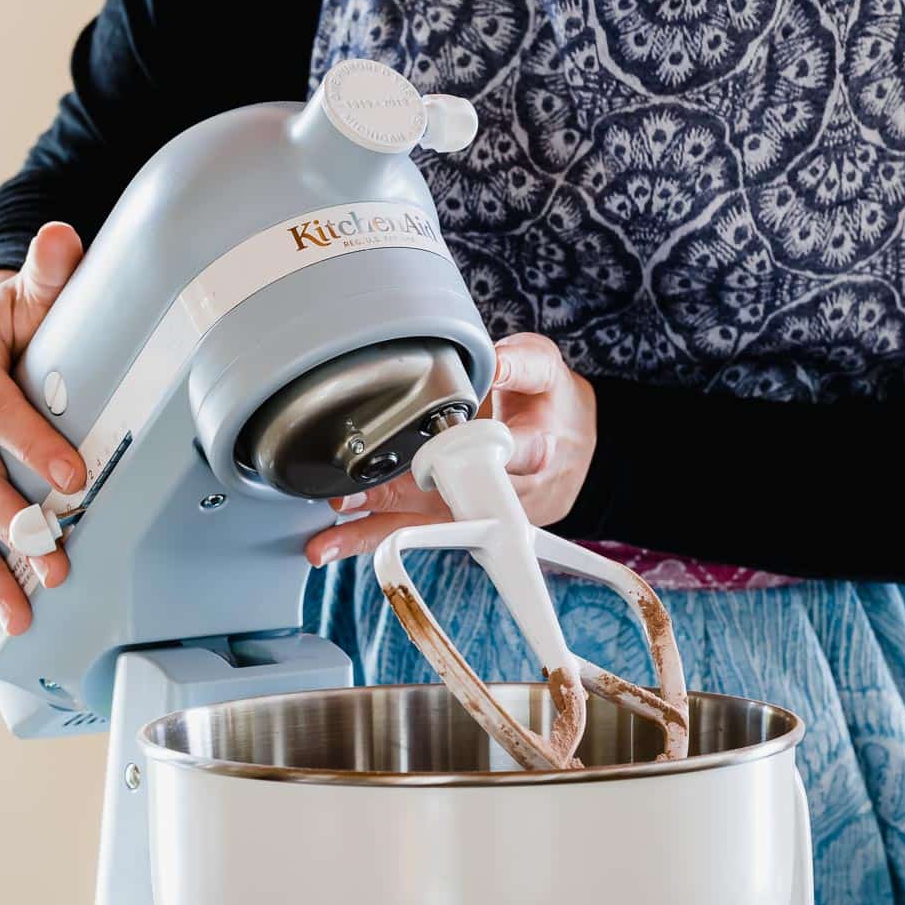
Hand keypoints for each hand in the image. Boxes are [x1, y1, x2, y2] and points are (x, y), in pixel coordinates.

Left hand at [305, 332, 596, 565]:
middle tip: (346, 498)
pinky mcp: (469, 527)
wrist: (579, 453)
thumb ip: (521, 362)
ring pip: (428, 529)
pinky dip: (378, 539)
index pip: (497, 455)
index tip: (420, 456)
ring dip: (374, 535)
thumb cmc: (555, 407)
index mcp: (537, 450)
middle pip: (448, 502)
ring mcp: (487, 518)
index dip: (459, 454)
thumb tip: (491, 360)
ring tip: (326, 543)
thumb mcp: (548, 369)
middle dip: (393, 500)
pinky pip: (421, 536)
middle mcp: (510, 494)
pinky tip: (339, 544)